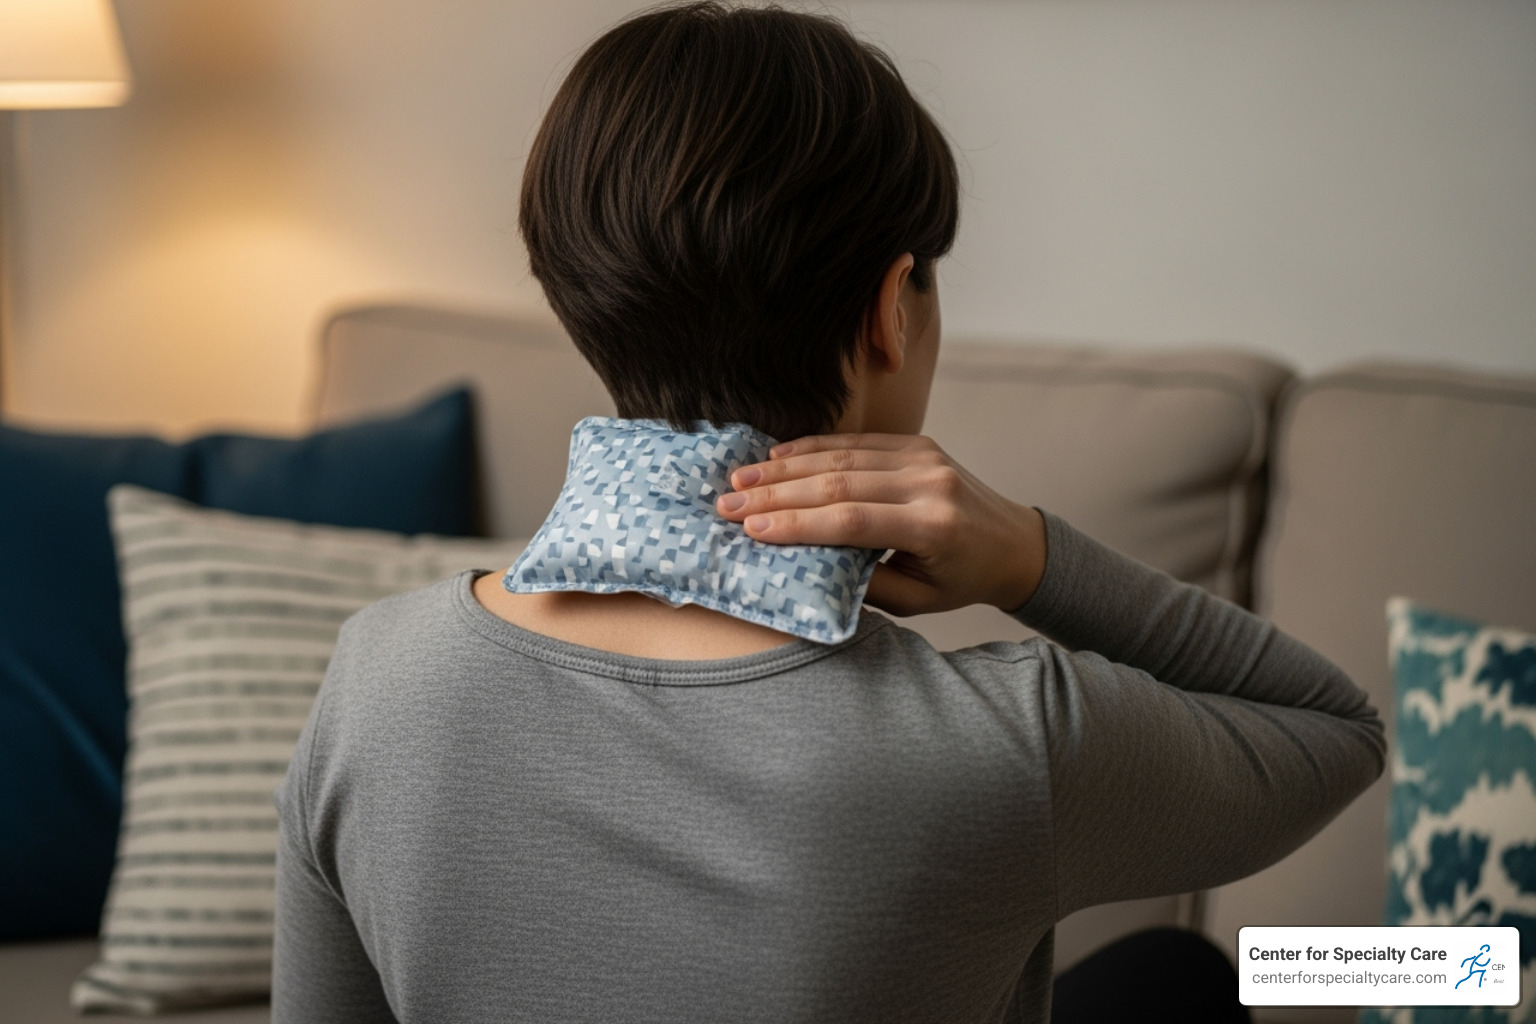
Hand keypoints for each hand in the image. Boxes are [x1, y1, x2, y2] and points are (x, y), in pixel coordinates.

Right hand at [714, 433, 1046, 616]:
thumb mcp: (916, 600)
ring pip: (842, 455)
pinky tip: (777, 455)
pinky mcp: (918, 443)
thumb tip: (803, 565)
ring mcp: (924, 457)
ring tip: (741, 478)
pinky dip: (813, 448)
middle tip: (728, 502)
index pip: (852, 520)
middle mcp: (929, 484)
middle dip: (777, 494)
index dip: (798, 524)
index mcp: (932, 526)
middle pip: (839, 482)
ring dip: (785, 467)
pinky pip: (857, 441)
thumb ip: (865, 583)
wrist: (1013, 543)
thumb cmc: (960, 580)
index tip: (751, 529)